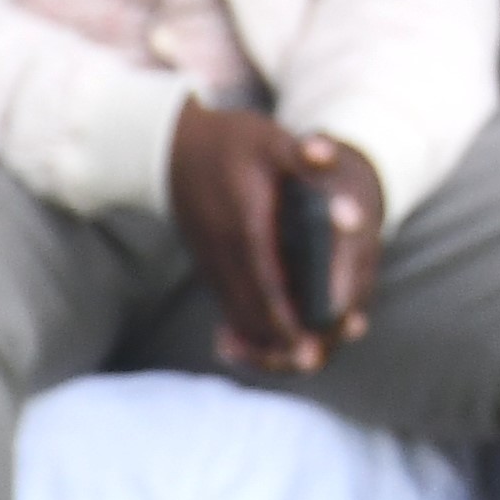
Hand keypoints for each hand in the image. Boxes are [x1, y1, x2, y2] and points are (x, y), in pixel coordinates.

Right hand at [172, 101, 383, 369]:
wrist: (172, 147)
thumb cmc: (229, 142)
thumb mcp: (271, 139)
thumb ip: (304, 157)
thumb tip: (328, 161)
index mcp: (244, 226)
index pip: (266, 284)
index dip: (286, 319)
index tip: (307, 345)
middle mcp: (224, 252)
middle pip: (251, 309)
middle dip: (280, 339)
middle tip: (311, 360)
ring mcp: (212, 260)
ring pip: (236, 310)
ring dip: (263, 337)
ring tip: (296, 357)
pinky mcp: (208, 262)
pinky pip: (226, 302)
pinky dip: (246, 323)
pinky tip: (266, 340)